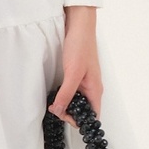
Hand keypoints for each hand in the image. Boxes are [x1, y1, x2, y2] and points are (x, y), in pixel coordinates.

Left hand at [48, 5, 102, 128]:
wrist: (78, 26)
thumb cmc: (81, 47)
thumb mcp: (72, 73)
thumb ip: (66, 93)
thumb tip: (59, 111)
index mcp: (95, 90)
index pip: (92, 116)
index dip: (79, 121)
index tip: (62, 115)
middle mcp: (91, 88)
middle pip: (83, 111)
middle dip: (69, 113)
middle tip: (54, 108)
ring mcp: (84, 82)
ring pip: (76, 102)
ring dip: (65, 104)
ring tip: (53, 102)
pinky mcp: (76, 75)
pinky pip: (72, 91)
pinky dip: (63, 95)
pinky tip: (55, 92)